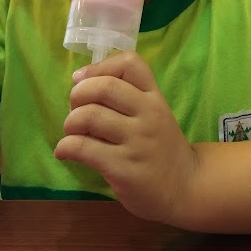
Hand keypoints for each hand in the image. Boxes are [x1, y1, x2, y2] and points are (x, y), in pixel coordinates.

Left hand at [54, 51, 197, 223]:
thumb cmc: (161, 148)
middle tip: (75, 110)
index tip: (83, 80)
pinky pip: (82, 147)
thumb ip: (127, 98)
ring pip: (89, 116)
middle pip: (104, 87)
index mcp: (154, 97)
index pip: (130, 63)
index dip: (99, 67)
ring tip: (72, 133)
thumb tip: (80, 83)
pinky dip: (65, 147)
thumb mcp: (154, 115)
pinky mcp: (123, 168)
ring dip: (70, 123)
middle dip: (78, 95)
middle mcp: (148, 114)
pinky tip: (65, 152)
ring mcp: (137, 141)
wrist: (185, 187)